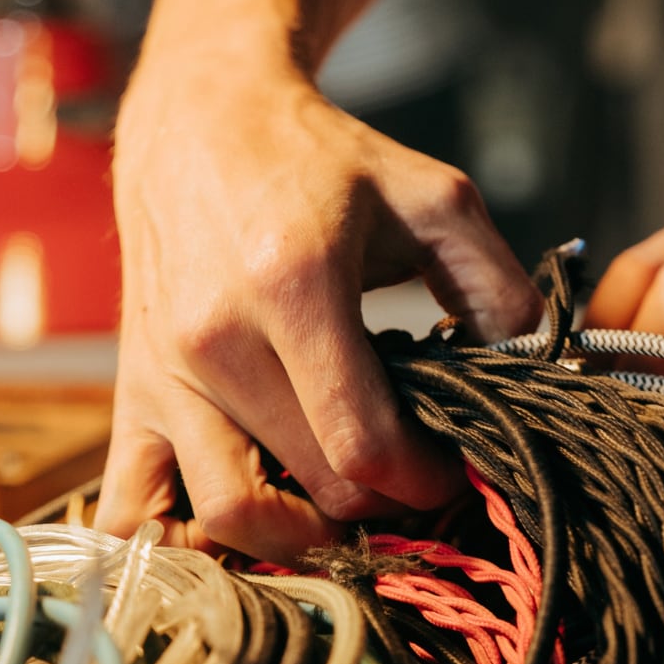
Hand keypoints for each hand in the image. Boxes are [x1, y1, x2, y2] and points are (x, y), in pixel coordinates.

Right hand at [94, 63, 540, 563]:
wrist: (205, 120)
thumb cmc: (321, 159)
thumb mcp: (430, 196)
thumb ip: (494, 282)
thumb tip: (531, 365)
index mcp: (295, 285)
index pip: (363, 442)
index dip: (425, 479)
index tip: (452, 469)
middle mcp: (218, 338)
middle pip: (313, 484)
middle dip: (383, 505)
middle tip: (415, 480)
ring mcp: (164, 370)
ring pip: (230, 515)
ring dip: (299, 538)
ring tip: (344, 512)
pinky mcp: (133, 385)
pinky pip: (133, 506)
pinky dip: (186, 543)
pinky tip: (241, 530)